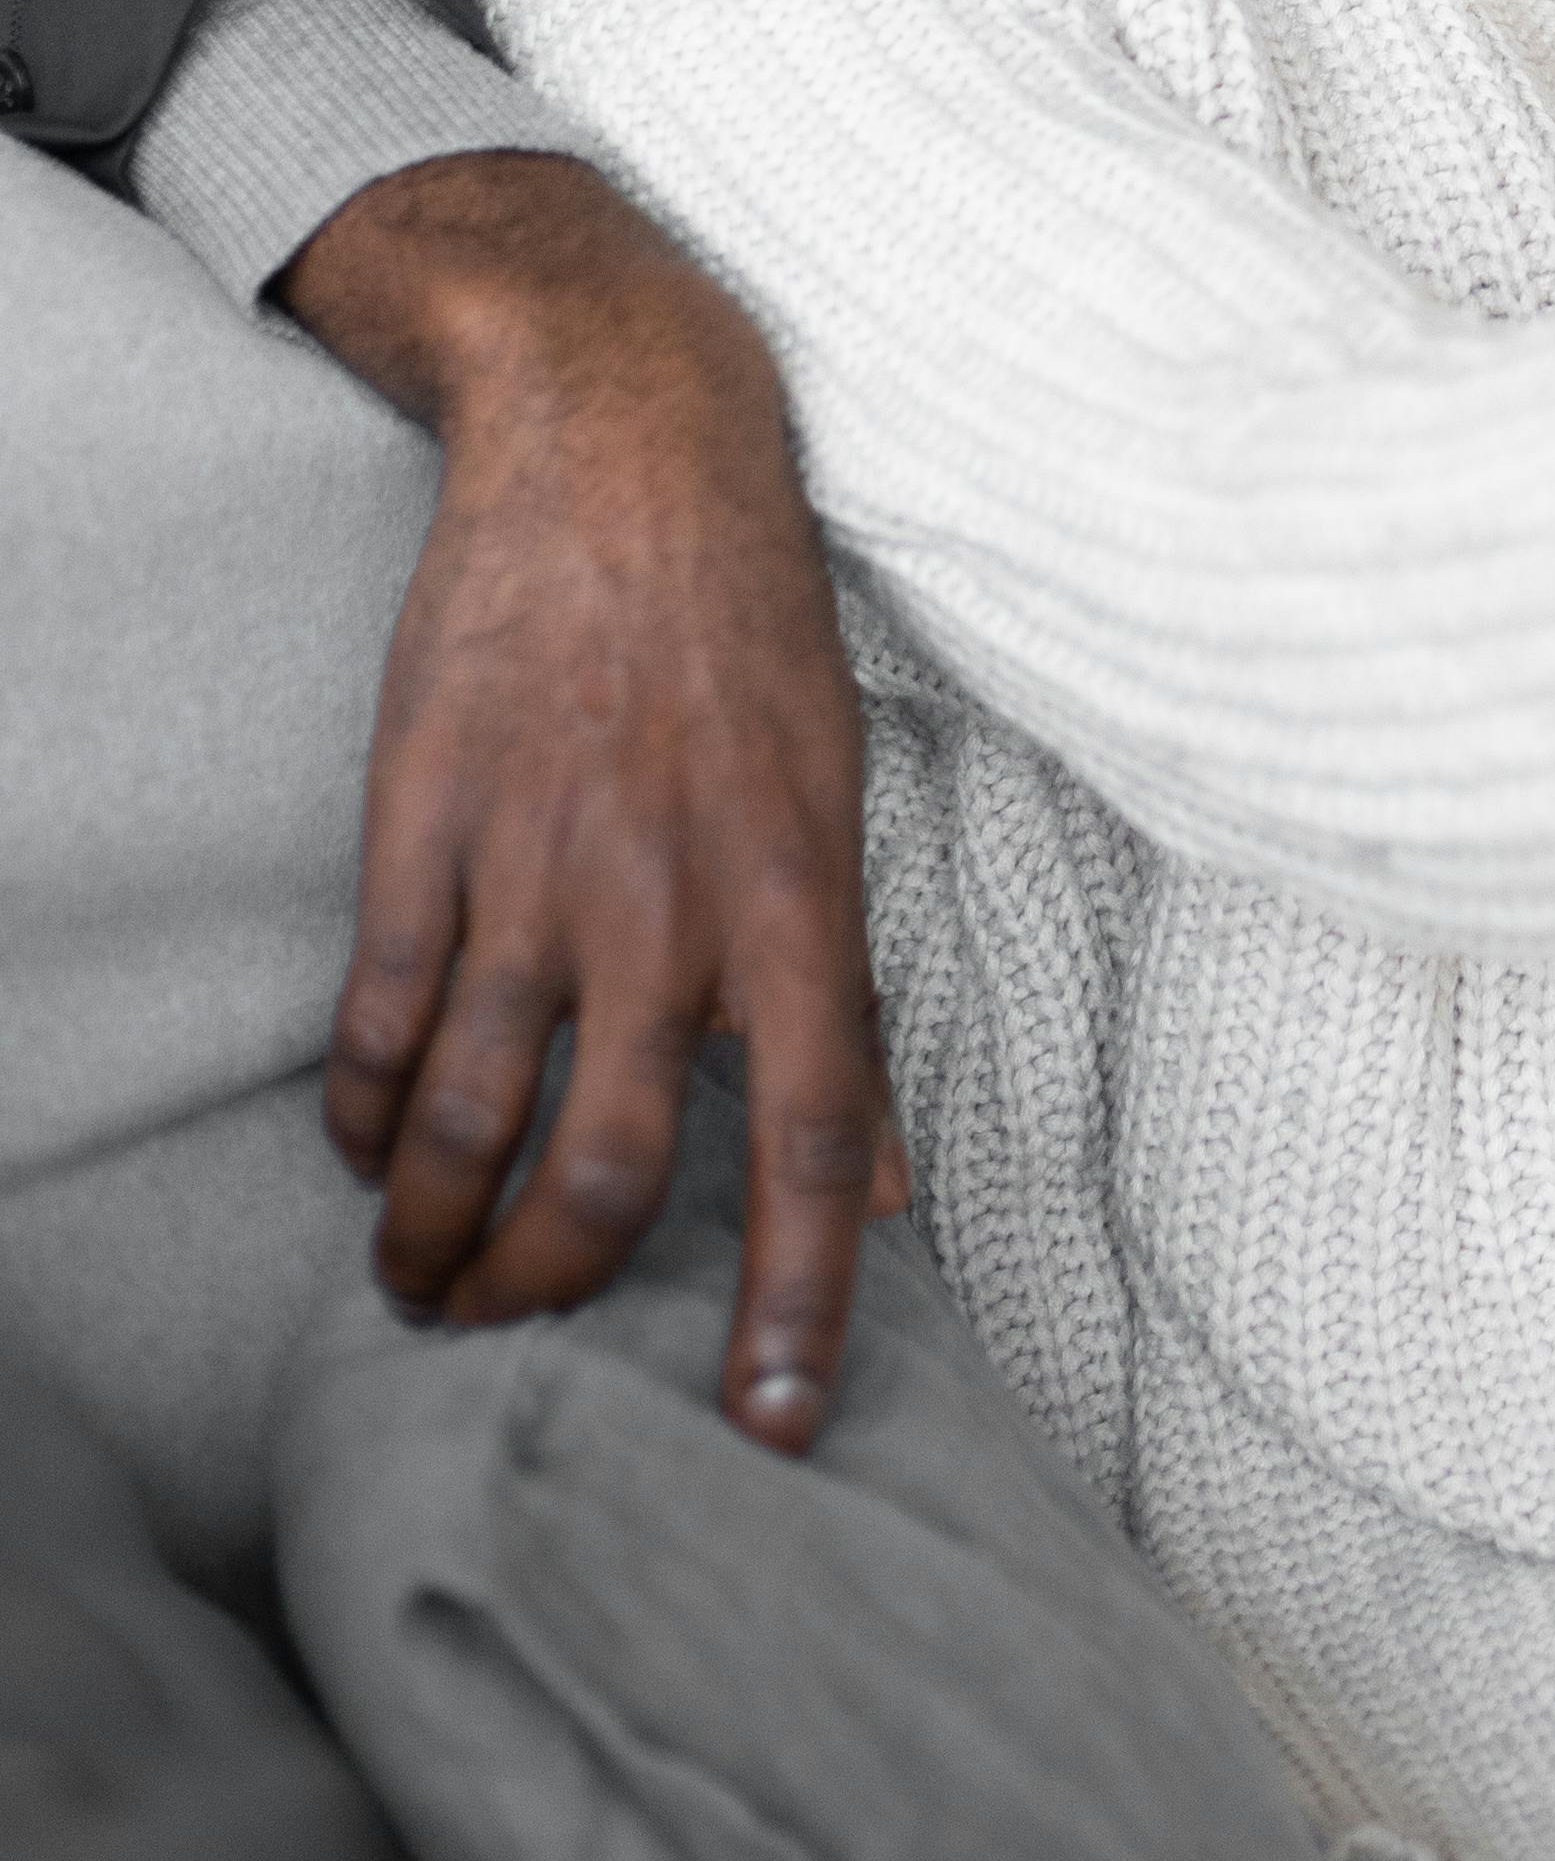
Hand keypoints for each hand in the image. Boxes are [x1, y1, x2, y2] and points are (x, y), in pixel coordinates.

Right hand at [278, 153, 903, 1448]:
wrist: (622, 435)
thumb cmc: (748, 620)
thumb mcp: (836, 788)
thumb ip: (843, 990)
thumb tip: (879, 1193)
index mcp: (797, 890)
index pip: (818, 1136)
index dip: (798, 1297)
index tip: (773, 1426)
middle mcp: (670, 894)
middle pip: (609, 1167)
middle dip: (553, 1289)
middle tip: (515, 1328)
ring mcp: (536, 857)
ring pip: (474, 1119)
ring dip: (436, 1232)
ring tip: (422, 1277)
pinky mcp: (424, 816)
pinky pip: (384, 1016)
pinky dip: (369, 1110)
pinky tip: (371, 1141)